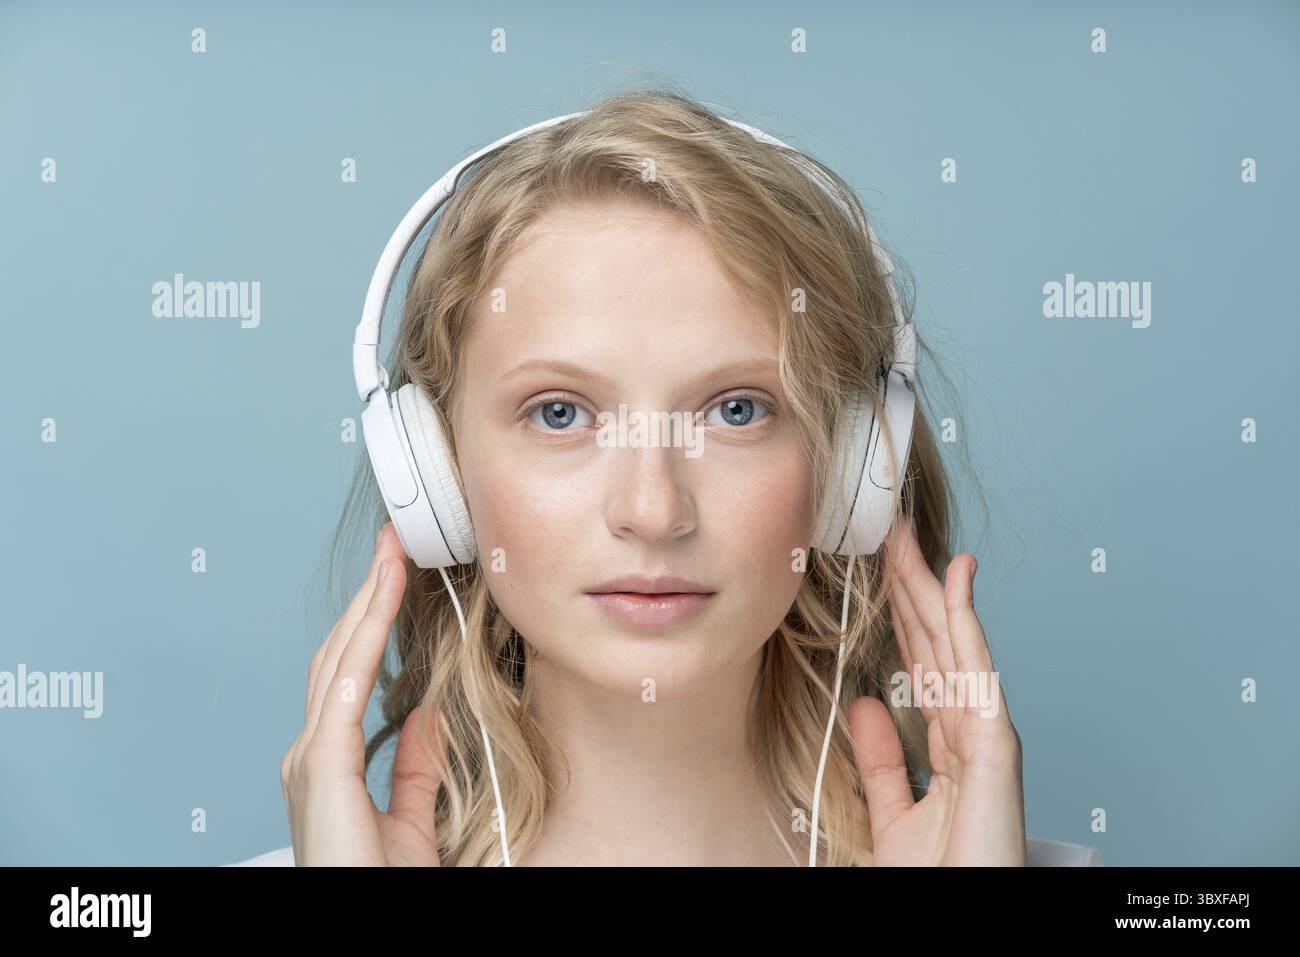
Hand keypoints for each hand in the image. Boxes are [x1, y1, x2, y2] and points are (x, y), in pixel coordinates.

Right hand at [281, 523, 447, 865]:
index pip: (348, 672)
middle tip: (393, 544)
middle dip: (367, 596)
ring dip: (367, 603)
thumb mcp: (408, 820)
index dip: (370, 620)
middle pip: (338, 655)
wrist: (357, 918)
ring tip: (391, 556)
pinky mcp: (321, 769)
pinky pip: (343, 691)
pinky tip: (380, 605)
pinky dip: (362, 641)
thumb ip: (412, 768)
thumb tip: (425, 718)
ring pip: (338, 660)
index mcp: (327, 761)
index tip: (393, 574)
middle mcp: (310, 753)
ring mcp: (309, 759)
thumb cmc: (375, 885)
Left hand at [847, 517, 1026, 865]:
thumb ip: (883, 761)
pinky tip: (955, 577)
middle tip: (890, 532)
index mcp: (949, 746)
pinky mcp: (996, 744)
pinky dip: (966, 620)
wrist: (962, 911)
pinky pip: (975, 669)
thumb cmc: (941, 879)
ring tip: (909, 538)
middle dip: (912, 586)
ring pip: (954, 643)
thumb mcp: (893, 814)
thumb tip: (867, 705)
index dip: (902, 614)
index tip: (882, 570)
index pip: (922, 663)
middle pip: (936, 643)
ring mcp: (987, 734)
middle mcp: (972, 731)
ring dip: (931, 585)